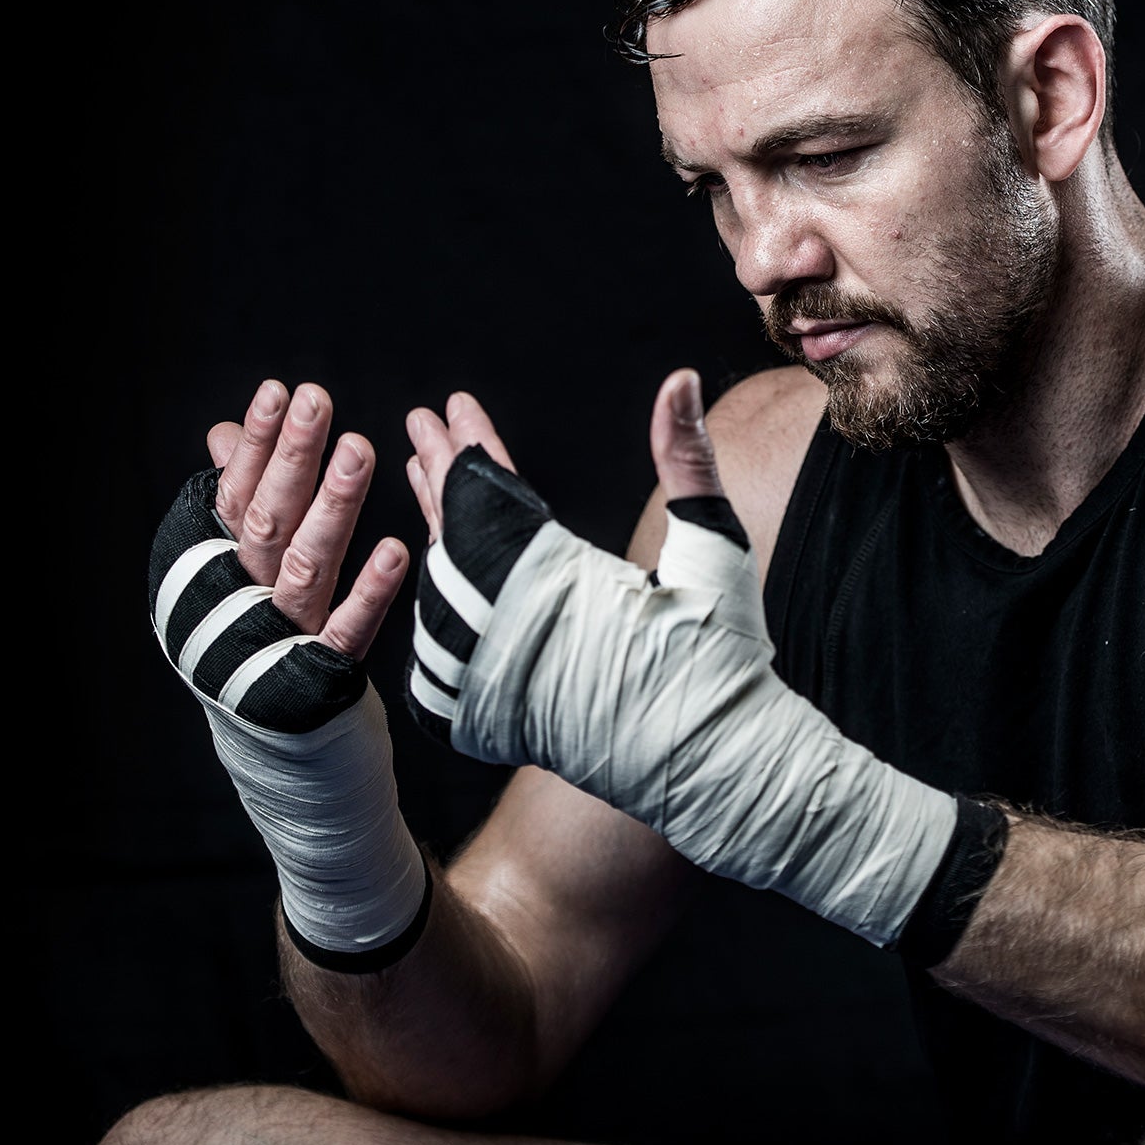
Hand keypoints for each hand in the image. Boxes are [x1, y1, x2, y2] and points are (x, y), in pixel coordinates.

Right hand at [206, 379, 409, 656]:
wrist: (265, 742)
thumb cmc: (253, 632)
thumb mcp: (234, 562)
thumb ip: (237, 498)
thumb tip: (225, 433)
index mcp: (222, 564)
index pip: (238, 491)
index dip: (259, 443)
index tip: (281, 391)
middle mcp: (245, 594)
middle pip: (270, 516)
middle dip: (293, 457)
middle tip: (318, 401)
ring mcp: (281, 634)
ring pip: (307, 562)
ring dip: (333, 506)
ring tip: (360, 450)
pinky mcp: (318, 675)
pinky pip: (347, 628)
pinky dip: (369, 591)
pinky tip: (394, 550)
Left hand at [402, 369, 956, 946]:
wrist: (717, 765)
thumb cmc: (724, 653)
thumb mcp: (713, 544)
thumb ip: (687, 456)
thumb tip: (679, 378)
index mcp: (560, 580)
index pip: (491, 494)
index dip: (472, 445)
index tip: (450, 404)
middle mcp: (510, 631)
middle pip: (451, 537)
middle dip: (439, 477)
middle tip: (420, 430)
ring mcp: (492, 682)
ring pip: (439, 596)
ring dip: (434, 539)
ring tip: (426, 492)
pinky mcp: (488, 723)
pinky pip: (438, 660)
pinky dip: (436, 614)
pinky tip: (437, 582)